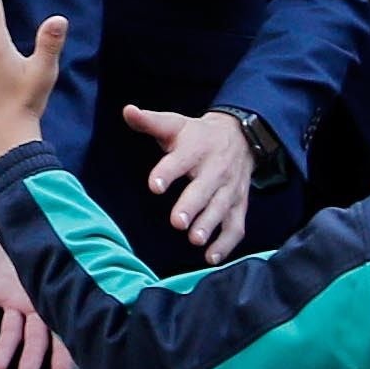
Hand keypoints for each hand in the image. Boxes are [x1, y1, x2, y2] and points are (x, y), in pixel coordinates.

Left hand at [0, 207, 72, 368]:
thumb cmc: (49, 227)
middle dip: (31, 356)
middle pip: (33, 337)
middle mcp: (33, 305)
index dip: (61, 353)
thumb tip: (116, 278)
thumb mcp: (68, 247)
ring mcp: (10, 299)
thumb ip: (80, 266)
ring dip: (4, 349)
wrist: (16, 205)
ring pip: (8, 330)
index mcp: (54, 298)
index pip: (60, 331)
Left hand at [124, 105, 250, 261]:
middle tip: (177, 222)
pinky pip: (235, 226)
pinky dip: (226, 243)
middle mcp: (214, 169)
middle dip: (192, 205)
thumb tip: (127, 111)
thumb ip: (149, 122)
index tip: (155, 185)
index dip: (167, 172)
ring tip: (195, 240)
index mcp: (195, 148)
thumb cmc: (197, 135)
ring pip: (221, 208)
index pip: (180, 160)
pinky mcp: (239, 204)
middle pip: (204, 188)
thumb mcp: (175, 124)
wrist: (241, 136)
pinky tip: (211, 258)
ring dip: (209, 224)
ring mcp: (229, 188)